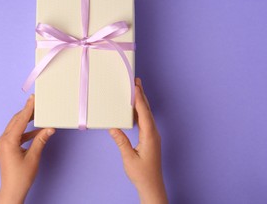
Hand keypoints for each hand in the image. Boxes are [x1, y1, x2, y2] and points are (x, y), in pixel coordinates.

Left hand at [0, 94, 54, 203]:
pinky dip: (26, 131)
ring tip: (38, 113)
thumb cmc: (21, 177)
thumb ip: (41, 140)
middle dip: (27, 111)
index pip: (20, 120)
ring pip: (16, 126)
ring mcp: (4, 143)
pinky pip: (16, 134)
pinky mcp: (6, 147)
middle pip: (16, 120)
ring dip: (26, 120)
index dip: (28, 108)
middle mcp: (3, 139)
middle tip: (37, 102)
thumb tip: (50, 128)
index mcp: (8, 141)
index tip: (33, 98)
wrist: (12, 190)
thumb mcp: (33, 157)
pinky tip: (36, 130)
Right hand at [109, 78, 167, 203]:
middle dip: (142, 95)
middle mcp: (153, 133)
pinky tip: (135, 110)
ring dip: (141, 102)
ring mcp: (153, 136)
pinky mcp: (150, 139)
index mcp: (149, 136)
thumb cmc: (141, 173)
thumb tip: (113, 128)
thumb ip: (121, 141)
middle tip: (137, 81)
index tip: (135, 87)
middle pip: (147, 111)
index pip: (144, 114)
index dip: (139, 99)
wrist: (151, 185)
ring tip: (135, 90)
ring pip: (147, 115)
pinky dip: (140, 112)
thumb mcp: (128, 157)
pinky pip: (146, 121)